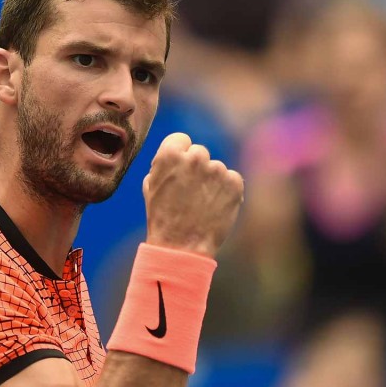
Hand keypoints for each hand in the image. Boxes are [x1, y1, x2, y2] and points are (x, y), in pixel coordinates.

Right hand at [143, 133, 243, 257]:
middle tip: (190, 192)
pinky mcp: (235, 183)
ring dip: (211, 181)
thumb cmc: (162, 217)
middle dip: (196, 168)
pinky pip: (232, 179)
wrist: (181, 247)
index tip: (179, 171)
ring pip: (216, 168)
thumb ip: (164, 164)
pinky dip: (226, 191)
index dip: (179, 155)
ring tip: (202, 204)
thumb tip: (178, 155)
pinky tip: (215, 206)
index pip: (181, 139)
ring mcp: (217, 170)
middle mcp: (195, 157)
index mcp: (170, 154)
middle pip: (199, 152)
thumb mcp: (151, 185)